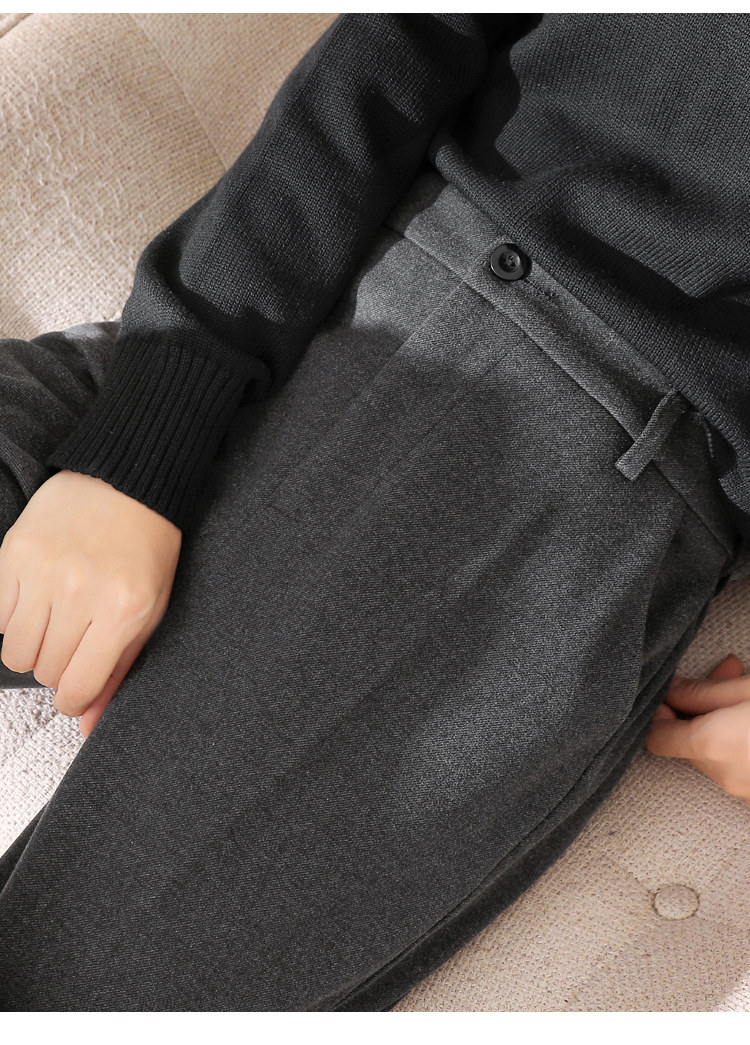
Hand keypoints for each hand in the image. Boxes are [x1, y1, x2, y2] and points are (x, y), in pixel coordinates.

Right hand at [0, 469, 181, 736]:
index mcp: (122, 611)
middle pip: (44, 672)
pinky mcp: (14, 552)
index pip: (76, 689)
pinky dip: (12, 616)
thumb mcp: (151, 611)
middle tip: (75, 638)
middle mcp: (80, 593)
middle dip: (58, 666)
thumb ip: (119, 670)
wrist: (128, 481)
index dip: (73, 697)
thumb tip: (87, 726)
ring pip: (14, 651)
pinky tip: (37, 598)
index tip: (76, 686)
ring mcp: (43, 571)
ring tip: (55, 619)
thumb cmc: (147, 548)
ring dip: (32, 645)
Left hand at [646, 653, 749, 804]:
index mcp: (713, 744)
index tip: (668, 694)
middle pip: (687, 745)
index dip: (657, 714)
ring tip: (743, 700)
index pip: (655, 738)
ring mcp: (746, 793)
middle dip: (697, 713)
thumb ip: (704, 691)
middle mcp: (725, 776)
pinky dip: (739, 747)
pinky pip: (738, 769)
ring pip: (716, 757)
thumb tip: (672, 689)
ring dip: (722, 729)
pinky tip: (749, 724)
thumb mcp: (749, 690)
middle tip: (722, 679)